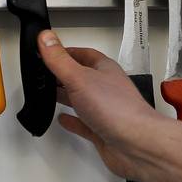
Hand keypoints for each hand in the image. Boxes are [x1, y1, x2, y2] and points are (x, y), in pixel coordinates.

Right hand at [36, 30, 161, 179]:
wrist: (136, 144)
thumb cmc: (117, 108)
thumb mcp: (80, 78)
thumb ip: (59, 60)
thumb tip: (46, 37)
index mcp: (104, 70)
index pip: (84, 54)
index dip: (67, 51)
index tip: (51, 50)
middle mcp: (106, 89)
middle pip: (82, 76)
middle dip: (64, 74)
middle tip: (47, 72)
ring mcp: (105, 111)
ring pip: (82, 99)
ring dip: (67, 96)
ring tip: (50, 92)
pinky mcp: (102, 131)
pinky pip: (84, 123)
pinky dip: (72, 121)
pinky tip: (63, 119)